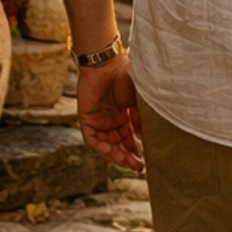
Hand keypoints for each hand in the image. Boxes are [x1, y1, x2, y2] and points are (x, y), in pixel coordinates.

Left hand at [77, 55, 143, 172]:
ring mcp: (99, 120)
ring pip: (106, 145)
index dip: (136, 150)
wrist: (107, 64)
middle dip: (127, 157)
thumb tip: (145, 137)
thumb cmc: (126, 76)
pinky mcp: (87, 118)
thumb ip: (141, 118)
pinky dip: (101, 147)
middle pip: (118, 145)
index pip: (129, 138)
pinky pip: (92, 138)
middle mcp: (111, 120)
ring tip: (127, 163)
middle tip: (138, 167)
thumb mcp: (138, 100)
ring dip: (116, 155)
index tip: (145, 161)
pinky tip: (111, 151)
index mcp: (124, 115)